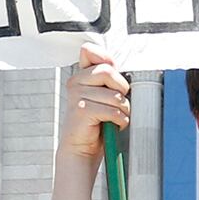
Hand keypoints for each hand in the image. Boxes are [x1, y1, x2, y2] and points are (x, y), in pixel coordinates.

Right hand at [56, 43, 132, 162]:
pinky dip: (120, 121)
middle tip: (119, 102)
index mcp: (80, 76)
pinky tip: (112, 125)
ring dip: (123, 110)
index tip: (112, 76)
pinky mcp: (82, 110)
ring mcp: (77, 96)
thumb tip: (113, 64)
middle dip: (121, 88)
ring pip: (115, 95)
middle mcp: (76, 83)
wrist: (81, 148)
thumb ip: (106, 78)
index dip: (106, 59)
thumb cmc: (94, 124)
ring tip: (115, 118)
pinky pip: (113, 110)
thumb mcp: (101, 96)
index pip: (89, 51)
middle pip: (107, 71)